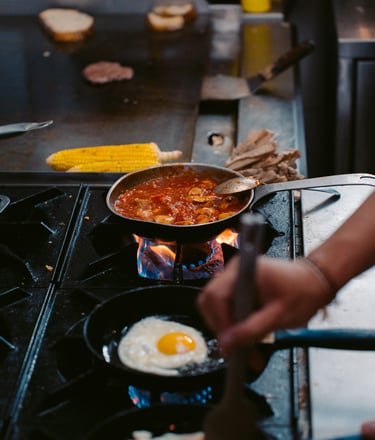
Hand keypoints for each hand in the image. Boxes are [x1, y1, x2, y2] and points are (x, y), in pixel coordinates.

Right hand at [197, 255, 332, 354]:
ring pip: (214, 303)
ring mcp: (235, 277)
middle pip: (209, 299)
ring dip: (224, 325)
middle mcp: (235, 270)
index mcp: (245, 270)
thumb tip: (226, 344)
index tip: (230, 343)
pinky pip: (225, 304)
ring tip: (242, 344)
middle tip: (233, 346)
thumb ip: (251, 329)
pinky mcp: (238, 285)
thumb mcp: (279, 316)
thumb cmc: (303, 293)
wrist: (316, 281)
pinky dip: (231, 321)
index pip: (217, 296)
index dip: (220, 322)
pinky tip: (245, 333)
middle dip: (219, 325)